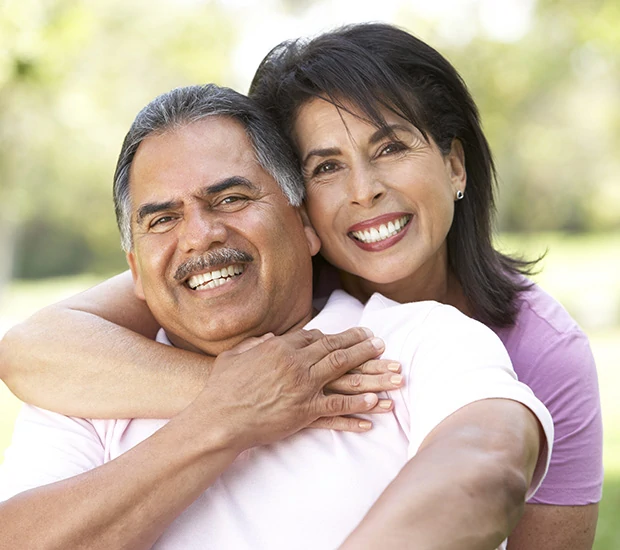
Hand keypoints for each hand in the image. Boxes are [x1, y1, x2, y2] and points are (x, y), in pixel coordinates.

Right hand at [190, 327, 397, 450]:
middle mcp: (297, 364)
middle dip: (362, 345)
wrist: (218, 418)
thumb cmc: (222, 387)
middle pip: (336, 350)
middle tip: (381, 343)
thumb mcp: (235, 356)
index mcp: (281, 348)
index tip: (352, 334)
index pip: (316, 337)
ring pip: (344, 375)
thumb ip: (254, 345)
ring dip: (371, 372)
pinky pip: (337, 408)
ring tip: (391, 371)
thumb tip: (269, 338)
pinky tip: (375, 405)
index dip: (338, 335)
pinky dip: (358, 407)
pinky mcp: (304, 413)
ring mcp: (303, 388)